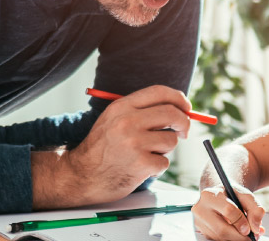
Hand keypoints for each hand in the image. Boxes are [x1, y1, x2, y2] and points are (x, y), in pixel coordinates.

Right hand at [61, 85, 193, 203]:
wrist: (81, 175)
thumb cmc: (101, 149)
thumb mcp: (112, 119)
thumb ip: (139, 111)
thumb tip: (178, 109)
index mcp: (121, 107)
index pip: (159, 92)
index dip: (179, 98)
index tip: (186, 108)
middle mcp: (127, 122)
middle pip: (172, 114)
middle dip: (184, 123)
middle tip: (183, 132)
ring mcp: (134, 143)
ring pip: (171, 140)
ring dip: (165, 149)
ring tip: (147, 153)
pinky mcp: (141, 164)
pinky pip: (165, 162)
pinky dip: (157, 167)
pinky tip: (141, 168)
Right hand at [194, 185, 265, 240]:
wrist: (219, 196)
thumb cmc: (231, 195)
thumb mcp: (245, 195)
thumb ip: (255, 209)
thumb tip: (256, 228)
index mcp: (210, 195)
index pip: (228, 211)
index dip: (241, 222)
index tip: (250, 229)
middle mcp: (200, 208)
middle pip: (221, 229)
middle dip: (239, 236)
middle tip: (250, 237)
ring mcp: (199, 221)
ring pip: (220, 237)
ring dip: (235, 239)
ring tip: (245, 234)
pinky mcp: (201, 231)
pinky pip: (217, 240)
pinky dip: (229, 239)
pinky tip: (235, 233)